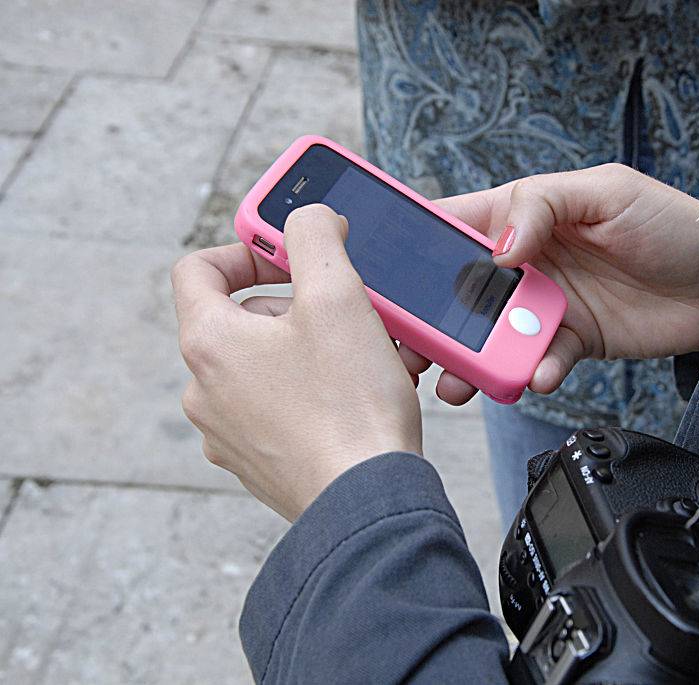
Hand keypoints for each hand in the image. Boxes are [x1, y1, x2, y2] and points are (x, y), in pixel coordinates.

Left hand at [171, 204, 421, 520]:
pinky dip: (314, 393)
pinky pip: (279, 410)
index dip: (245, 249)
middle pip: (242, 320)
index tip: (292, 258)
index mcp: (209, 343)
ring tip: (368, 360)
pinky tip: (358, 400)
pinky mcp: (259, 465)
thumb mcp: (337, 296)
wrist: (368, 502)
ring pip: (266, 367)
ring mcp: (228, 435)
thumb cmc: (351, 404)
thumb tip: (309, 218)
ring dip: (313, 351)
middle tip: (352, 313)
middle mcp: (203, 391)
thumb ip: (315, 236)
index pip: (197, 269)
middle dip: (300, 307)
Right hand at [404, 163, 698, 404]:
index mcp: (524, 217)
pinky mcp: (574, 343)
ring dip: (469, 360)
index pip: (454, 227)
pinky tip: (538, 375)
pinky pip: (539, 362)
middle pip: (459, 294)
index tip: (382, 280)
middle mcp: (528, 264)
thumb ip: (541, 208)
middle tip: (404, 351)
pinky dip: (532, 373)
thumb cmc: (670, 221)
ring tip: (455, 384)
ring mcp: (548, 306)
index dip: (414, 250)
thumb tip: (496, 250)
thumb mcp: (606, 192)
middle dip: (429, 323)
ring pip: (490, 337)